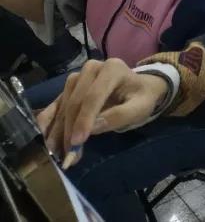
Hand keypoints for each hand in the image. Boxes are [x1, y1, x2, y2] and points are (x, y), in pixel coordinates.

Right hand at [36, 58, 167, 166]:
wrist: (139, 89)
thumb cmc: (141, 98)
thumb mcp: (140, 107)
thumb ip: (120, 116)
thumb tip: (92, 128)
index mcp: (112, 68)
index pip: (93, 96)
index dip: (84, 120)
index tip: (77, 143)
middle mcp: (92, 68)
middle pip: (76, 101)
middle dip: (70, 129)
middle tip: (68, 154)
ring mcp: (78, 76)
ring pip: (64, 104)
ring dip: (59, 129)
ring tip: (58, 152)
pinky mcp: (70, 87)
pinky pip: (56, 103)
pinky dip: (49, 120)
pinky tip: (45, 136)